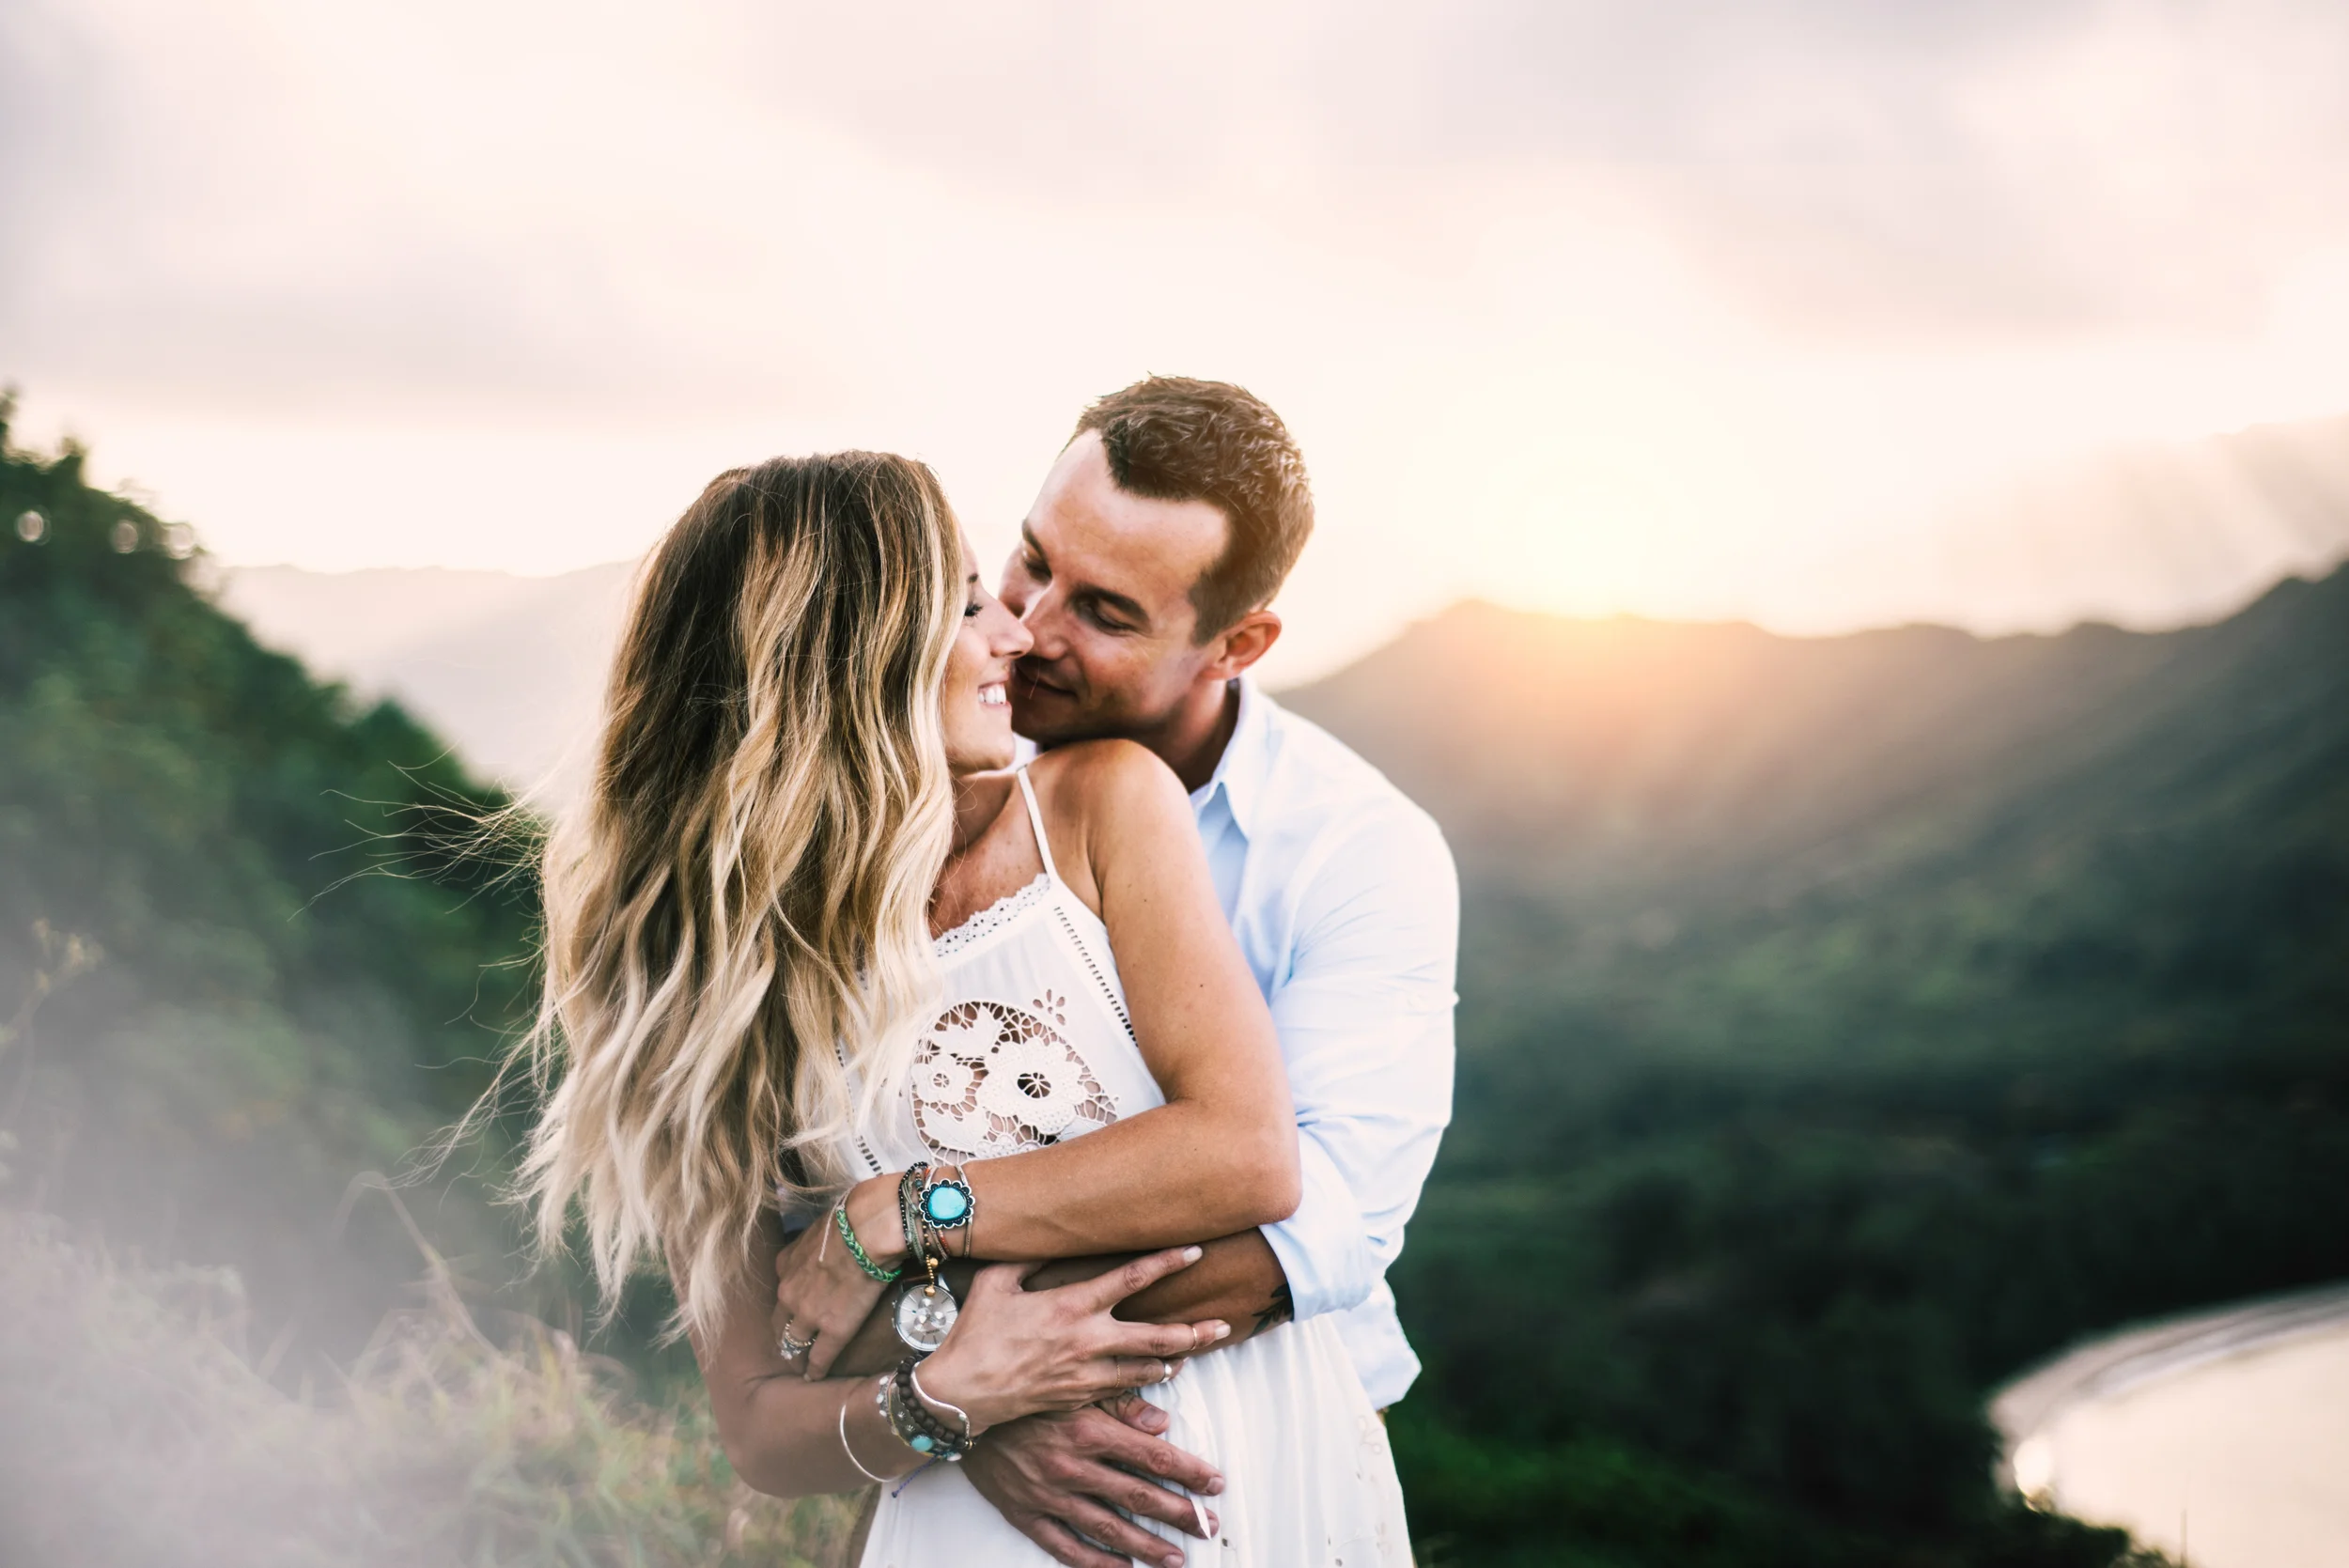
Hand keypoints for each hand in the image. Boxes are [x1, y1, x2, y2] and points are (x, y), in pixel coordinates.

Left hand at [772, 1177, 904, 1378]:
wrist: (867, 1228)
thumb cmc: (852, 1216)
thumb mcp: (820, 1225)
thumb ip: (815, 1241)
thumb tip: (827, 1237)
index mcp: (785, 1264)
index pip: (781, 1292)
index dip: (788, 1304)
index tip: (792, 1312)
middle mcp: (788, 1292)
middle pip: (779, 1322)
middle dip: (783, 1335)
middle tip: (789, 1346)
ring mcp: (808, 1314)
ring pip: (794, 1343)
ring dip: (796, 1355)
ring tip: (800, 1366)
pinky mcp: (832, 1331)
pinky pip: (819, 1357)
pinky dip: (815, 1369)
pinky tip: (815, 1377)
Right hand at [916, 1247, 1229, 1432]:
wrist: (963, 1392)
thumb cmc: (975, 1333)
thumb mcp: (996, 1281)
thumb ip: (1027, 1256)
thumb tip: (1046, 1233)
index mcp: (1072, 1305)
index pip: (1131, 1278)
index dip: (1167, 1262)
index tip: (1195, 1250)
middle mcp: (1088, 1340)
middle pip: (1157, 1335)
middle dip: (1194, 1329)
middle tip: (1224, 1323)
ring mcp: (1087, 1374)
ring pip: (1148, 1367)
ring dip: (1177, 1357)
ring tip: (1199, 1345)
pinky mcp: (1080, 1398)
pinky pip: (1126, 1390)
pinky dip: (1149, 1381)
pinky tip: (1161, 1374)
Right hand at [963, 1396, 1223, 1567]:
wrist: (960, 1411)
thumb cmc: (1023, 1392)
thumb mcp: (1074, 1386)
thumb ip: (1121, 1404)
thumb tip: (1163, 1422)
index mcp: (1089, 1430)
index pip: (1153, 1457)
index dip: (1189, 1472)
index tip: (1215, 1483)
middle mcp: (1073, 1467)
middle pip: (1138, 1497)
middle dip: (1179, 1512)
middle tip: (1209, 1525)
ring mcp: (1049, 1496)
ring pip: (1108, 1529)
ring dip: (1146, 1545)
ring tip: (1176, 1557)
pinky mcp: (1027, 1515)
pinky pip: (1065, 1548)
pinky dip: (1096, 1563)